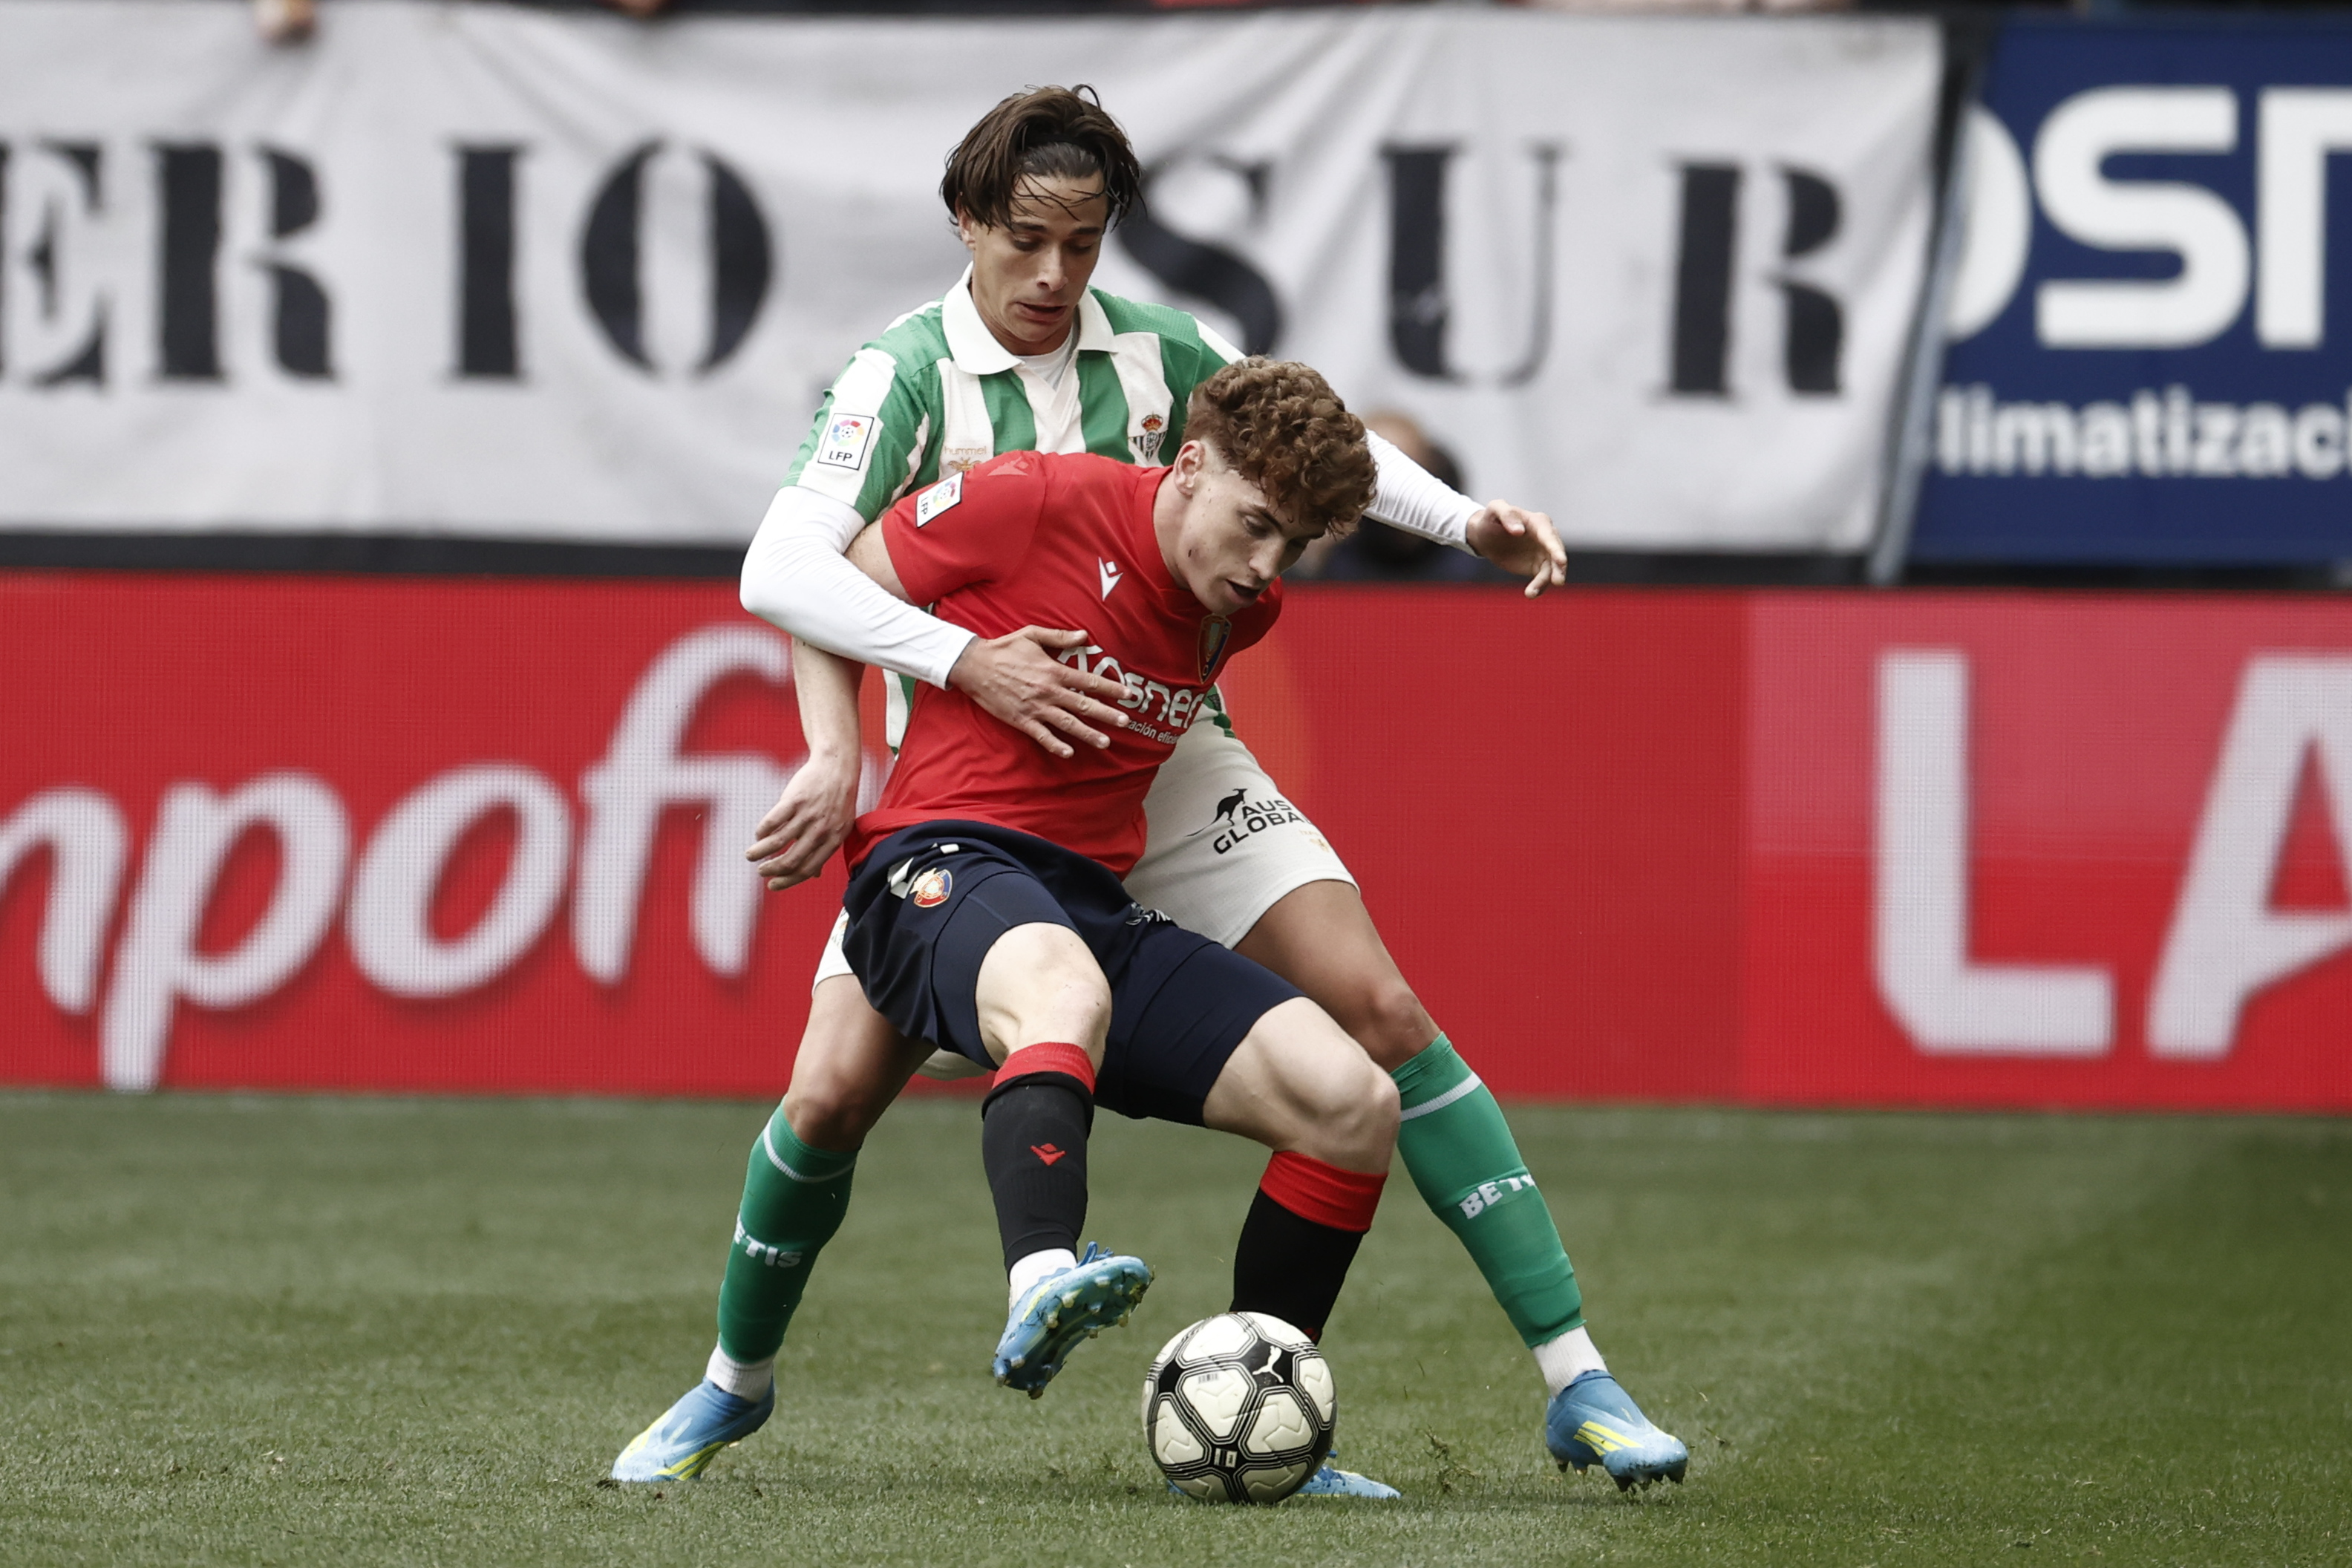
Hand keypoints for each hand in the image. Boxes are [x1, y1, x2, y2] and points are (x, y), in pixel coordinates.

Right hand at [745, 751, 860, 891]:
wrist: (837, 768)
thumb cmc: (838, 801)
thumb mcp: (839, 828)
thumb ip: (825, 850)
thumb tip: (814, 875)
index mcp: (833, 841)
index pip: (807, 869)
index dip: (787, 881)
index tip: (772, 885)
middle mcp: (821, 830)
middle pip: (791, 860)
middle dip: (771, 870)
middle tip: (760, 871)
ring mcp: (808, 814)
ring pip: (777, 841)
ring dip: (760, 852)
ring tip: (750, 855)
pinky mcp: (794, 799)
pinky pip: (773, 821)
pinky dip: (762, 831)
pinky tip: (759, 835)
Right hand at [947, 626, 1131, 758]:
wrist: (974, 666)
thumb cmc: (1004, 648)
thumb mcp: (1032, 635)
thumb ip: (1060, 637)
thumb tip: (1085, 636)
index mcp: (1053, 671)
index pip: (1088, 681)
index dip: (1110, 688)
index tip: (1127, 695)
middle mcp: (1048, 691)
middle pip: (1084, 705)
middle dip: (1107, 714)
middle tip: (1125, 722)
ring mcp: (1035, 707)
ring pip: (1067, 723)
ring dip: (1087, 733)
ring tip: (1105, 742)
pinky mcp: (1021, 720)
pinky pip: (1042, 735)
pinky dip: (1055, 745)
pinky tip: (1069, 753)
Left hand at [1466, 501, 1568, 598]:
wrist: (1485, 536)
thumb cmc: (1491, 519)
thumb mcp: (1495, 509)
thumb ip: (1506, 515)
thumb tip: (1519, 530)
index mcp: (1539, 522)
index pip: (1549, 536)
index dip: (1555, 549)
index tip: (1560, 561)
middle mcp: (1546, 537)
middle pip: (1557, 554)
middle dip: (1559, 568)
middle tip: (1558, 582)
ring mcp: (1544, 553)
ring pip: (1551, 570)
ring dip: (1544, 582)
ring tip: (1530, 593)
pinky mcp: (1537, 566)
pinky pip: (1543, 579)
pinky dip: (1538, 587)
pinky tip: (1530, 594)